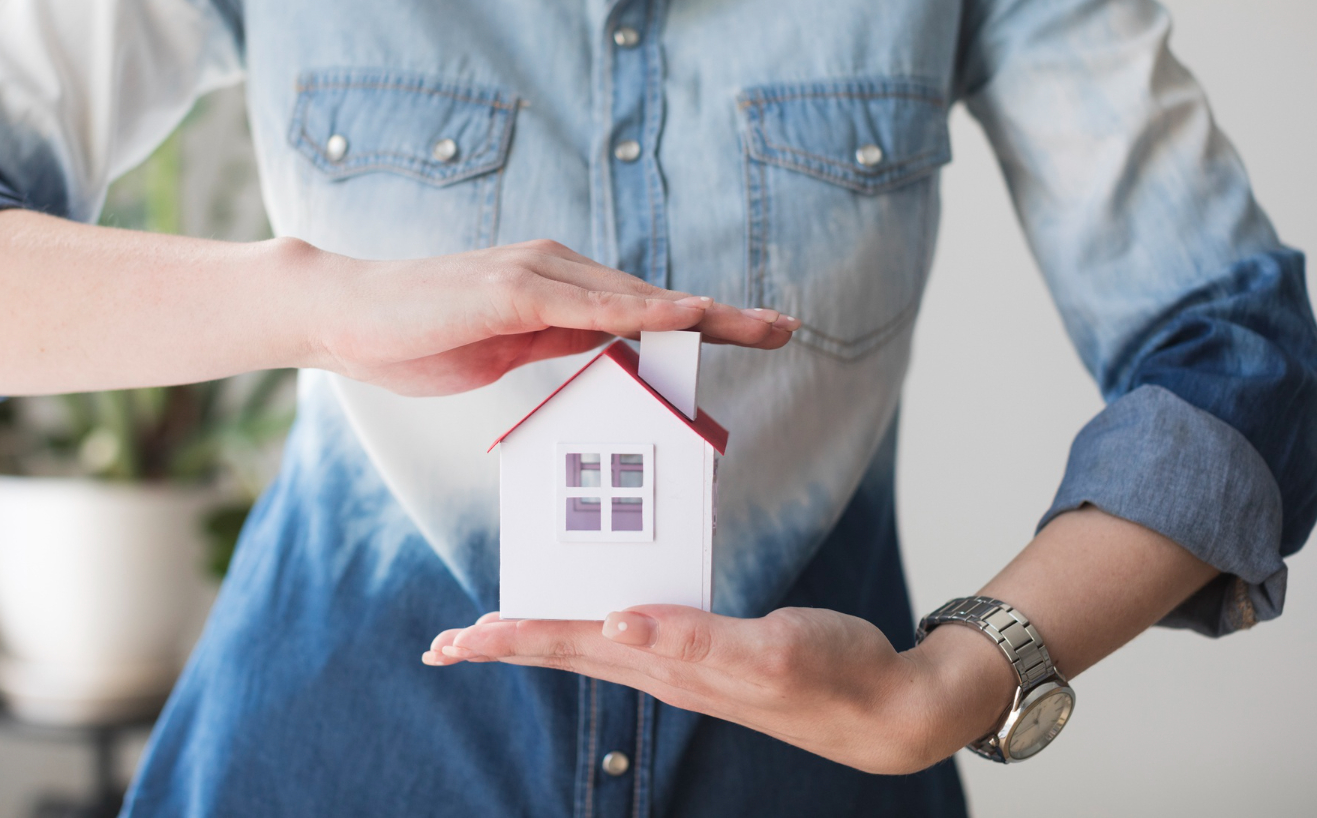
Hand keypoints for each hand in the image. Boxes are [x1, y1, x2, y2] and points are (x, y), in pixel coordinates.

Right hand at [307, 239, 799, 394]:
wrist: (346, 316)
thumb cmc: (419, 334)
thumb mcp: (507, 349)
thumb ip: (559, 344)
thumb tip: (611, 353)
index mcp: (554, 288)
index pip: (640, 307)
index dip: (701, 318)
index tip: (755, 330)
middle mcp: (553, 270)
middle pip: (652, 296)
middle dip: (721, 315)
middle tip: (783, 326)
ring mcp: (533, 275)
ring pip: (631, 296)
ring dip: (696, 311)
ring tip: (754, 325)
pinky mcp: (508, 289)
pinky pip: (587, 304)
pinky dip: (639, 310)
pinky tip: (682, 317)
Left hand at [422, 604, 1015, 774]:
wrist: (889, 709)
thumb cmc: (838, 675)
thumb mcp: (769, 651)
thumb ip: (695, 640)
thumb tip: (617, 624)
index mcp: (670, 666)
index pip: (572, 647)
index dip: (511, 641)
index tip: (456, 641)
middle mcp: (668, 671)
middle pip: (568, 652)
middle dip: (505, 646)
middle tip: (444, 645)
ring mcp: (688, 669)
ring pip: (595, 649)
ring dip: (541, 640)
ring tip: (496, 635)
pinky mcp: (712, 656)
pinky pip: (636, 637)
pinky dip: (596, 626)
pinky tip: (595, 623)